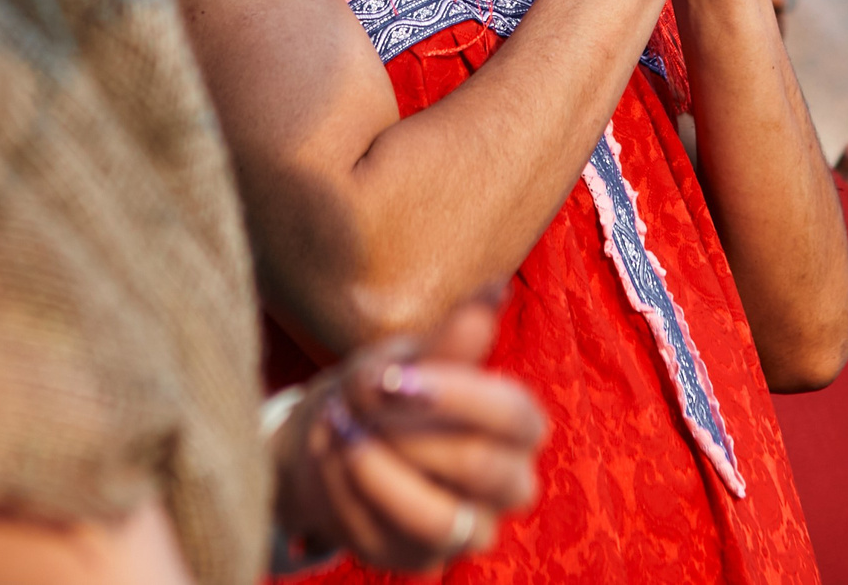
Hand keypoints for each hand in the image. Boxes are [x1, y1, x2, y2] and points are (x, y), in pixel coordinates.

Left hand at [272, 295, 545, 572]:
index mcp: (518, 425)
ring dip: (379, 473)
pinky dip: (347, 495)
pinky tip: (328, 458)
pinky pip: (387, 539)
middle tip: (359, 406)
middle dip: (409, 435)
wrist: (338, 435)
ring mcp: (468, 527)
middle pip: (480, 467)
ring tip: (340, 435)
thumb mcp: (413, 358)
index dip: (457, 397)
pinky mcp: (422, 558)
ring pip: (438, 519)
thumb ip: (452, 339)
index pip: (514, 416)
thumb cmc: (389, 389)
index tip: (394, 378)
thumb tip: (493, 290)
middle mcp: (509, 483)